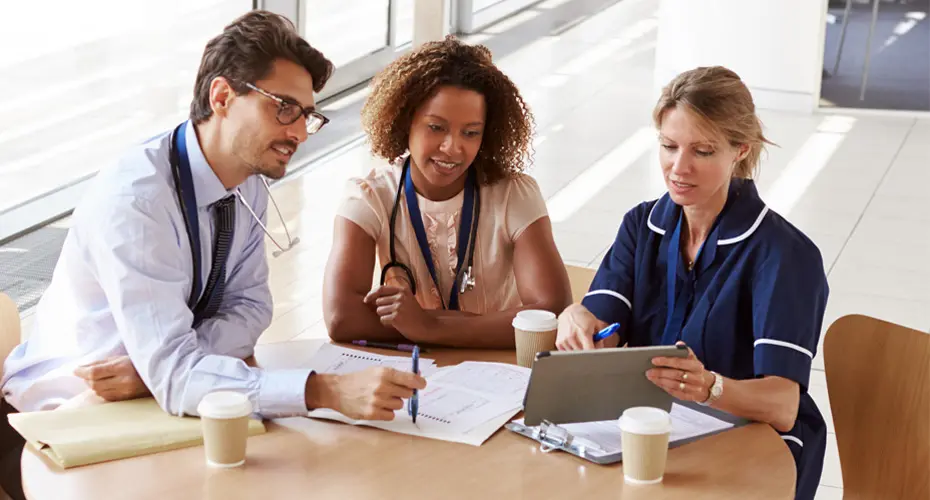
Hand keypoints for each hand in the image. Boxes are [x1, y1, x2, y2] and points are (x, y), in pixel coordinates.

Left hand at [73, 356, 150, 401]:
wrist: (160, 374)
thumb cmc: (140, 363)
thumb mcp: (122, 357)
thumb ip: (102, 362)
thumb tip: (82, 367)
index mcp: (122, 367)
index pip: (95, 372)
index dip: (82, 372)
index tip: (75, 370)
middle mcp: (123, 381)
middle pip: (95, 384)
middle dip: (87, 379)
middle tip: (85, 374)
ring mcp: (125, 392)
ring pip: (99, 392)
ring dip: (93, 386)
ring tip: (95, 379)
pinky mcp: (127, 399)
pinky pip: (107, 397)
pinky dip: (102, 392)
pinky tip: (104, 386)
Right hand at [306, 367, 426, 420]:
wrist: (337, 390)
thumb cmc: (359, 380)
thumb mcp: (377, 371)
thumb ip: (396, 375)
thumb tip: (418, 378)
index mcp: (384, 373)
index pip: (411, 379)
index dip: (419, 383)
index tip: (421, 385)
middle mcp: (382, 386)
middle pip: (408, 394)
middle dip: (403, 393)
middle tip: (392, 391)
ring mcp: (377, 401)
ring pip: (399, 405)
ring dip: (393, 403)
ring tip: (380, 398)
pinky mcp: (372, 413)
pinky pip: (391, 415)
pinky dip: (386, 412)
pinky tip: (377, 406)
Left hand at [364, 285, 435, 338]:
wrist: (426, 326)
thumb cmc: (414, 315)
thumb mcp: (407, 300)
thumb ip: (393, 296)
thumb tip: (372, 298)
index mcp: (403, 290)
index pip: (381, 289)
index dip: (371, 294)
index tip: (366, 300)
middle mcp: (401, 297)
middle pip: (378, 301)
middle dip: (382, 309)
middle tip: (394, 314)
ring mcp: (398, 307)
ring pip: (379, 311)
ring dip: (385, 316)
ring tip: (397, 318)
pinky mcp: (396, 317)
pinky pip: (382, 320)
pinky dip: (387, 323)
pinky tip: (397, 324)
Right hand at [555, 304, 605, 350]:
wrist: (570, 312)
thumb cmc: (585, 318)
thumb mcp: (596, 325)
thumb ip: (600, 338)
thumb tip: (599, 350)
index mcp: (584, 332)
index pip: (589, 350)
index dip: (594, 353)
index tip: (596, 352)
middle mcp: (573, 337)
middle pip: (582, 354)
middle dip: (587, 351)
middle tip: (589, 344)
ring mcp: (565, 340)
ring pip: (575, 354)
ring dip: (579, 351)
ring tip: (580, 341)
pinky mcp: (559, 343)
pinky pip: (567, 352)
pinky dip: (571, 349)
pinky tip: (573, 342)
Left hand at [646, 342, 714, 402]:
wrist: (708, 386)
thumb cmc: (695, 370)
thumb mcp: (693, 359)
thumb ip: (685, 351)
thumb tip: (679, 343)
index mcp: (697, 366)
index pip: (680, 362)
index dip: (666, 361)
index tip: (654, 360)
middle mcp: (697, 378)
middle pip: (676, 375)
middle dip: (661, 373)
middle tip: (649, 371)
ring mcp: (694, 389)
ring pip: (675, 385)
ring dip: (661, 381)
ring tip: (651, 377)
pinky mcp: (690, 397)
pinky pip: (676, 393)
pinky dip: (666, 388)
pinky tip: (658, 384)